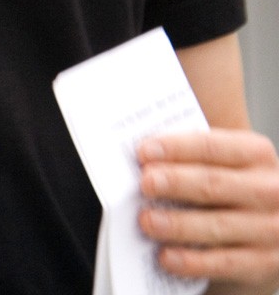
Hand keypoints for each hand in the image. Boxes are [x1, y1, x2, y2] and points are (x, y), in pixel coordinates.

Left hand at [137, 129, 278, 289]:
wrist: (268, 232)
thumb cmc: (234, 189)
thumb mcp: (227, 164)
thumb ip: (194, 158)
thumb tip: (144, 159)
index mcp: (256, 153)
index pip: (211, 146)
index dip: (176, 148)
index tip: (144, 151)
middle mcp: (268, 190)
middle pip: (214, 184)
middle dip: (175, 182)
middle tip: (145, 183)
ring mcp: (270, 228)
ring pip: (217, 226)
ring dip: (177, 224)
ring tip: (146, 220)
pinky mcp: (264, 263)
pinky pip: (223, 263)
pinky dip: (192, 261)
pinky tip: (165, 257)